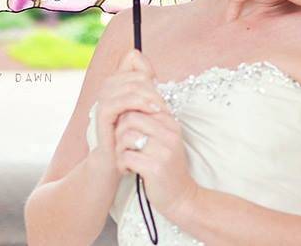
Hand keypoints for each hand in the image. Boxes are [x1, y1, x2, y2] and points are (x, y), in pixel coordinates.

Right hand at [90, 48, 170, 174]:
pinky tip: (153, 111)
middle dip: (154, 88)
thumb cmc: (132, 132)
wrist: (116, 159)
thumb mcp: (143, 107)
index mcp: (116, 80)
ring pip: (131, 85)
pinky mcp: (103, 114)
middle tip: (165, 104)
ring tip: (162, 109)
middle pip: (136, 73)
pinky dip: (141, 103)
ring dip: (151, 96)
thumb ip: (147, 88)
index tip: (159, 91)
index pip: (133, 59)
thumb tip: (153, 73)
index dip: (149, 72)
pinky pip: (122, 100)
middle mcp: (107, 85)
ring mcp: (103, 99)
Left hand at [114, 51, 199, 221]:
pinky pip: (126, 156)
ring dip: (119, 149)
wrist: (181, 196)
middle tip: (122, 146)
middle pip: (129, 118)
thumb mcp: (164, 138)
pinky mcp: (154, 168)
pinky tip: (127, 170)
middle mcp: (169, 134)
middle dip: (119, 132)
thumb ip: (151, 120)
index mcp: (171, 123)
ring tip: (125, 158)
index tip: (126, 132)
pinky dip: (121, 164)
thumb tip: (127, 102)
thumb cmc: (167, 165)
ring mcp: (163, 150)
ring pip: (125, 136)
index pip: (140, 105)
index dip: (126, 118)